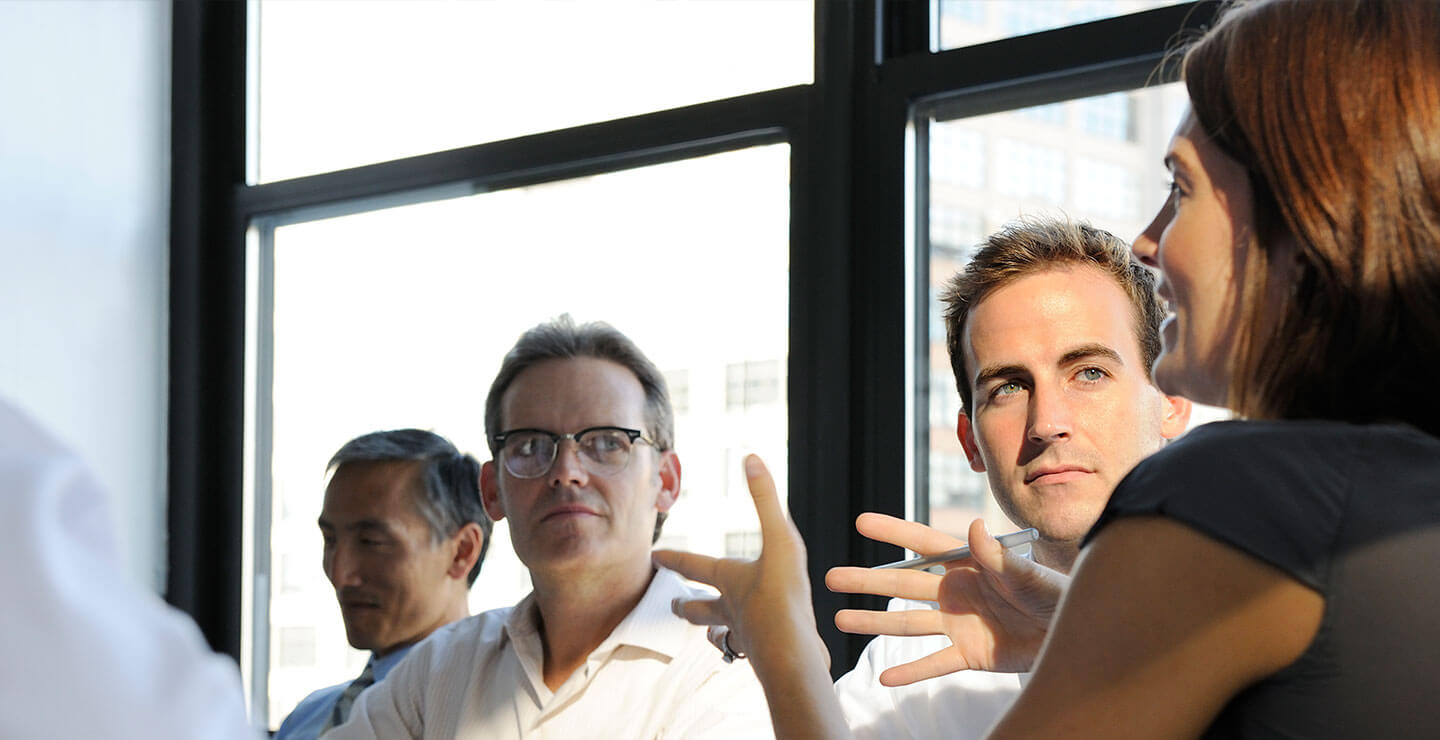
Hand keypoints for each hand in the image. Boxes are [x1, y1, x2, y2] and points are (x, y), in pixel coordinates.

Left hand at [653, 455, 849, 739]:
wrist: (793, 656)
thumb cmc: (783, 598)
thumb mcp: (781, 540)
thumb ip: (766, 499)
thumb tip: (750, 457)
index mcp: (731, 581)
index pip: (694, 565)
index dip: (674, 558)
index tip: (655, 556)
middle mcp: (732, 609)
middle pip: (699, 608)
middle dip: (685, 605)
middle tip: (672, 606)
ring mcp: (745, 636)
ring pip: (720, 635)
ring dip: (712, 632)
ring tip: (709, 634)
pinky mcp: (763, 656)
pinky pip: (748, 653)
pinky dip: (744, 651)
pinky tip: (750, 652)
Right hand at [828, 517, 1066, 682]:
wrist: (1073, 634)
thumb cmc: (1055, 594)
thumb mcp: (1027, 574)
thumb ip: (997, 556)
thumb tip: (973, 526)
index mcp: (968, 565)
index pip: (923, 545)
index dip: (893, 532)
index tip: (862, 522)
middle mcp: (956, 592)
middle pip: (903, 586)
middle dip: (867, 582)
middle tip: (831, 578)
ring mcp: (959, 624)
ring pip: (908, 624)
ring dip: (874, 623)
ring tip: (841, 621)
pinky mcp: (969, 654)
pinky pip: (933, 663)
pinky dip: (910, 672)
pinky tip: (884, 678)